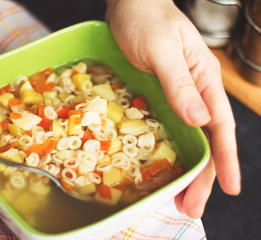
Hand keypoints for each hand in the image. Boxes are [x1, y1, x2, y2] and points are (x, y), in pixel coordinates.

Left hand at [107, 0, 240, 217]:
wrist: (129, 4)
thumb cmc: (146, 18)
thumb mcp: (162, 49)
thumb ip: (180, 82)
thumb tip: (201, 119)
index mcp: (203, 79)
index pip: (221, 125)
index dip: (225, 158)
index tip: (230, 187)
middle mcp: (195, 91)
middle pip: (207, 139)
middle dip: (204, 175)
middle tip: (191, 207)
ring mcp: (177, 95)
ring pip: (190, 138)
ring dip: (187, 168)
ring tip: (179, 197)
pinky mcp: (160, 95)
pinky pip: (170, 128)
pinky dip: (171, 150)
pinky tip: (165, 166)